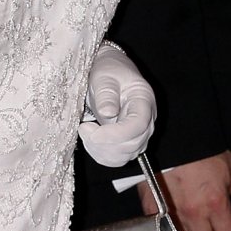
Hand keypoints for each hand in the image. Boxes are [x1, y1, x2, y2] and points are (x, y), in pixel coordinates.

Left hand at [79, 42, 156, 167]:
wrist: (109, 73)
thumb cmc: (108, 71)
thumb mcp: (104, 76)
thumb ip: (106, 94)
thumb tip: (108, 113)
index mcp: (144, 101)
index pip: (138, 125)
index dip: (116, 134)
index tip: (93, 133)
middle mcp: (147, 121)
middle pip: (132, 144)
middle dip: (104, 143)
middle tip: (83, 127)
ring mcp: (139, 134)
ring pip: (125, 155)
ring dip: (101, 151)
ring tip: (86, 130)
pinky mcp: (128, 143)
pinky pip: (118, 159)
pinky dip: (101, 155)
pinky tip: (90, 141)